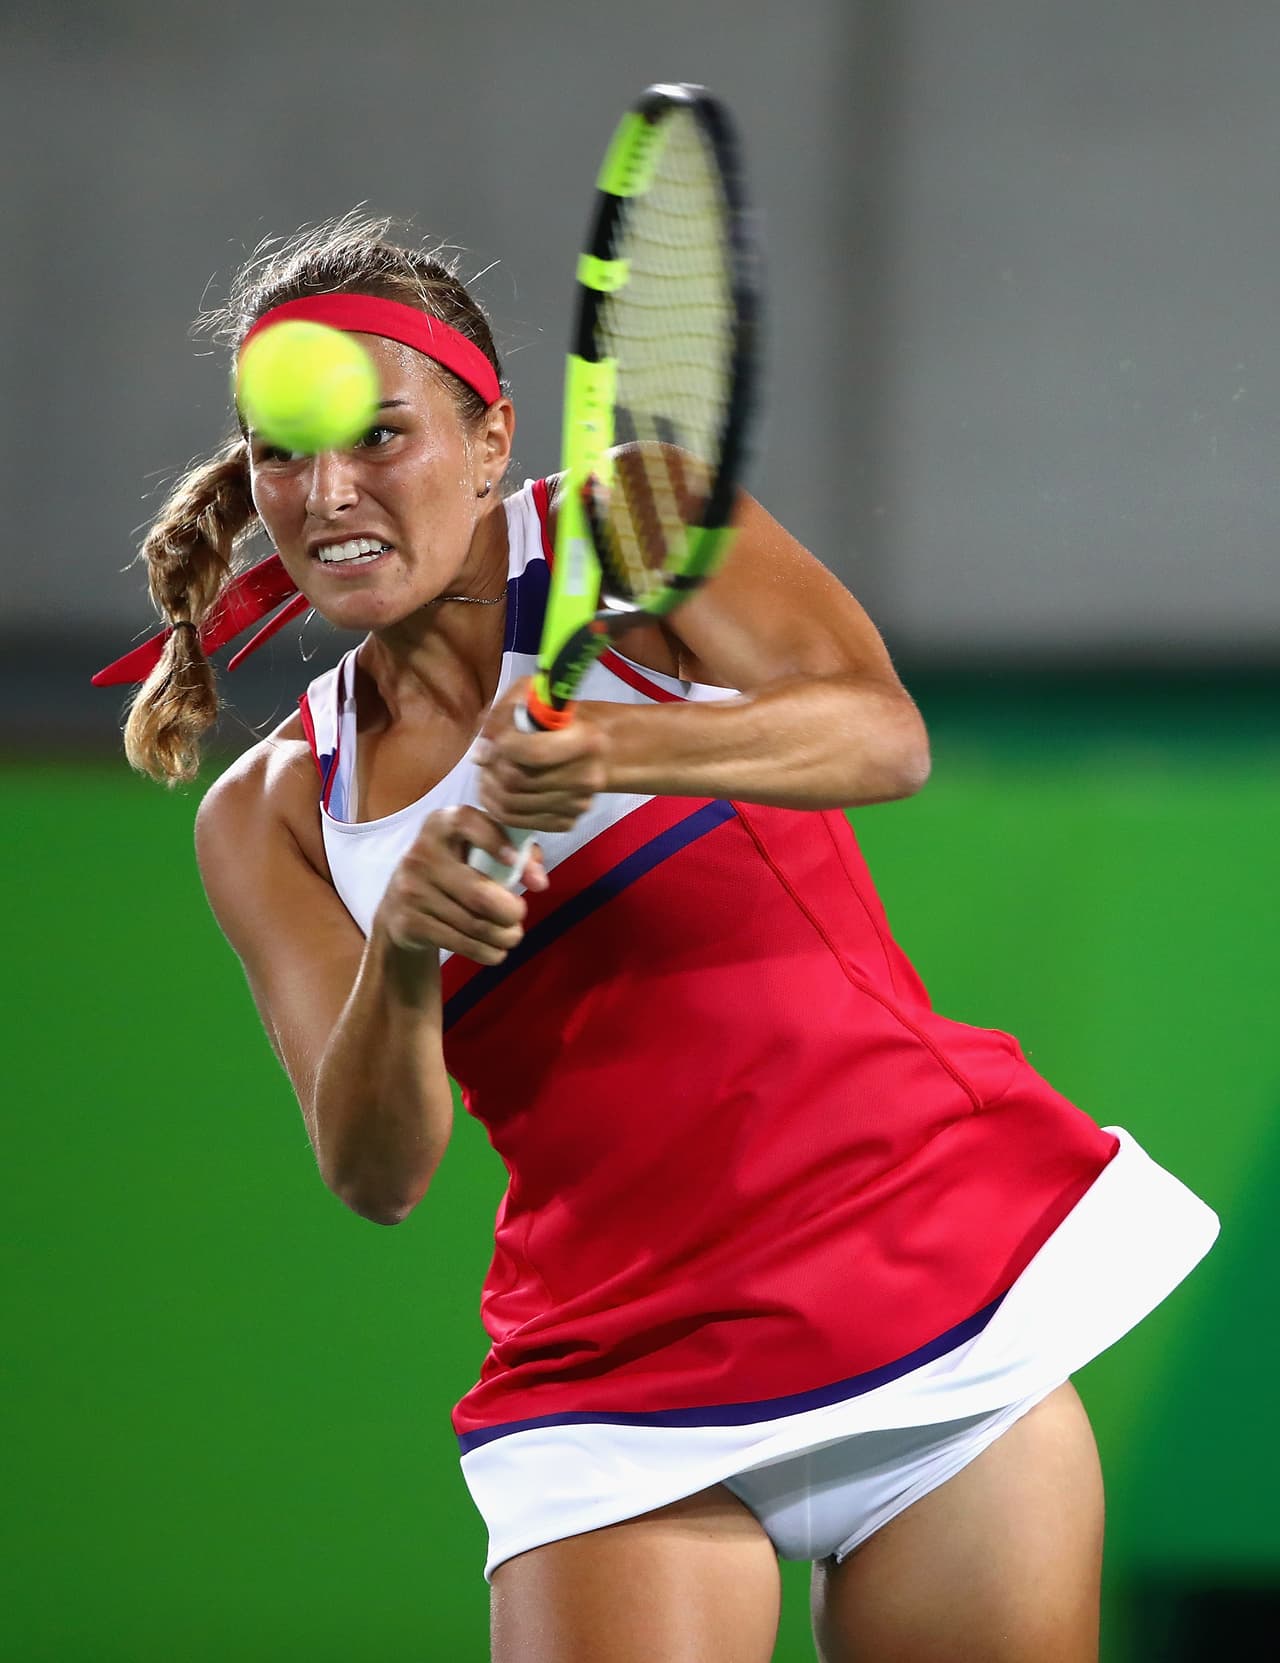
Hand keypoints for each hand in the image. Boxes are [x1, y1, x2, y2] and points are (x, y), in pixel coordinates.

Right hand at [374, 806, 547, 965]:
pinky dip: (488, 952)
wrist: (401, 905)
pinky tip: (496, 951)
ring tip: (512, 935)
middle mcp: (421, 854)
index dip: (495, 840)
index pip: (467, 822)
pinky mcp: (408, 923)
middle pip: (479, 894)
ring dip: (504, 936)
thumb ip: (518, 853)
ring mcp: (410, 890)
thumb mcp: (479, 850)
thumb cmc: (457, 871)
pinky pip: (461, 944)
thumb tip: (539, 882)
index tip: (515, 863)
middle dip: (511, 912)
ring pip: (475, 924)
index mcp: (440, 824)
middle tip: (519, 914)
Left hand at [474, 677, 608, 832]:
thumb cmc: (560, 718)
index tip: (494, 741)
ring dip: (490, 788)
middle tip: (486, 759)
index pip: (533, 752)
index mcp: (586, 740)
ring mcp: (578, 804)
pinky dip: (499, 808)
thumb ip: (502, 714)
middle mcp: (586, 776)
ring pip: (512, 804)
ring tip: (488, 773)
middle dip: (492, 769)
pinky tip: (497, 791)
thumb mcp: (534, 695)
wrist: (597, 749)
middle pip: (516, 781)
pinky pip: (519, 822)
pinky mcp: (568, 822)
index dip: (502, 747)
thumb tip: (482, 751)